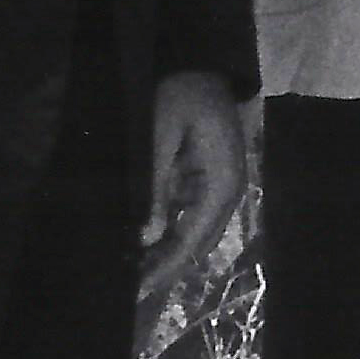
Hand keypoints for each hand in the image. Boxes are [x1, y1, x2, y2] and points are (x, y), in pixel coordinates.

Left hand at [136, 74, 255, 311]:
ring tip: (135, 274)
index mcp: (222, 183)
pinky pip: (191, 217)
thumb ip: (156, 186)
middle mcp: (228, 192)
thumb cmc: (181, 95)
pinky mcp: (208, 182)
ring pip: (196, 234)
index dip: (166, 265)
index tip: (140, 289)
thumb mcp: (161, 136)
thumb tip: (147, 235)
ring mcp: (221, 188)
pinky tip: (146, 245)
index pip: (193, 238)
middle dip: (167, 267)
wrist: (203, 67)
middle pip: (198, 243)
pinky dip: (170, 234)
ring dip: (168, 254)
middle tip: (131, 291)